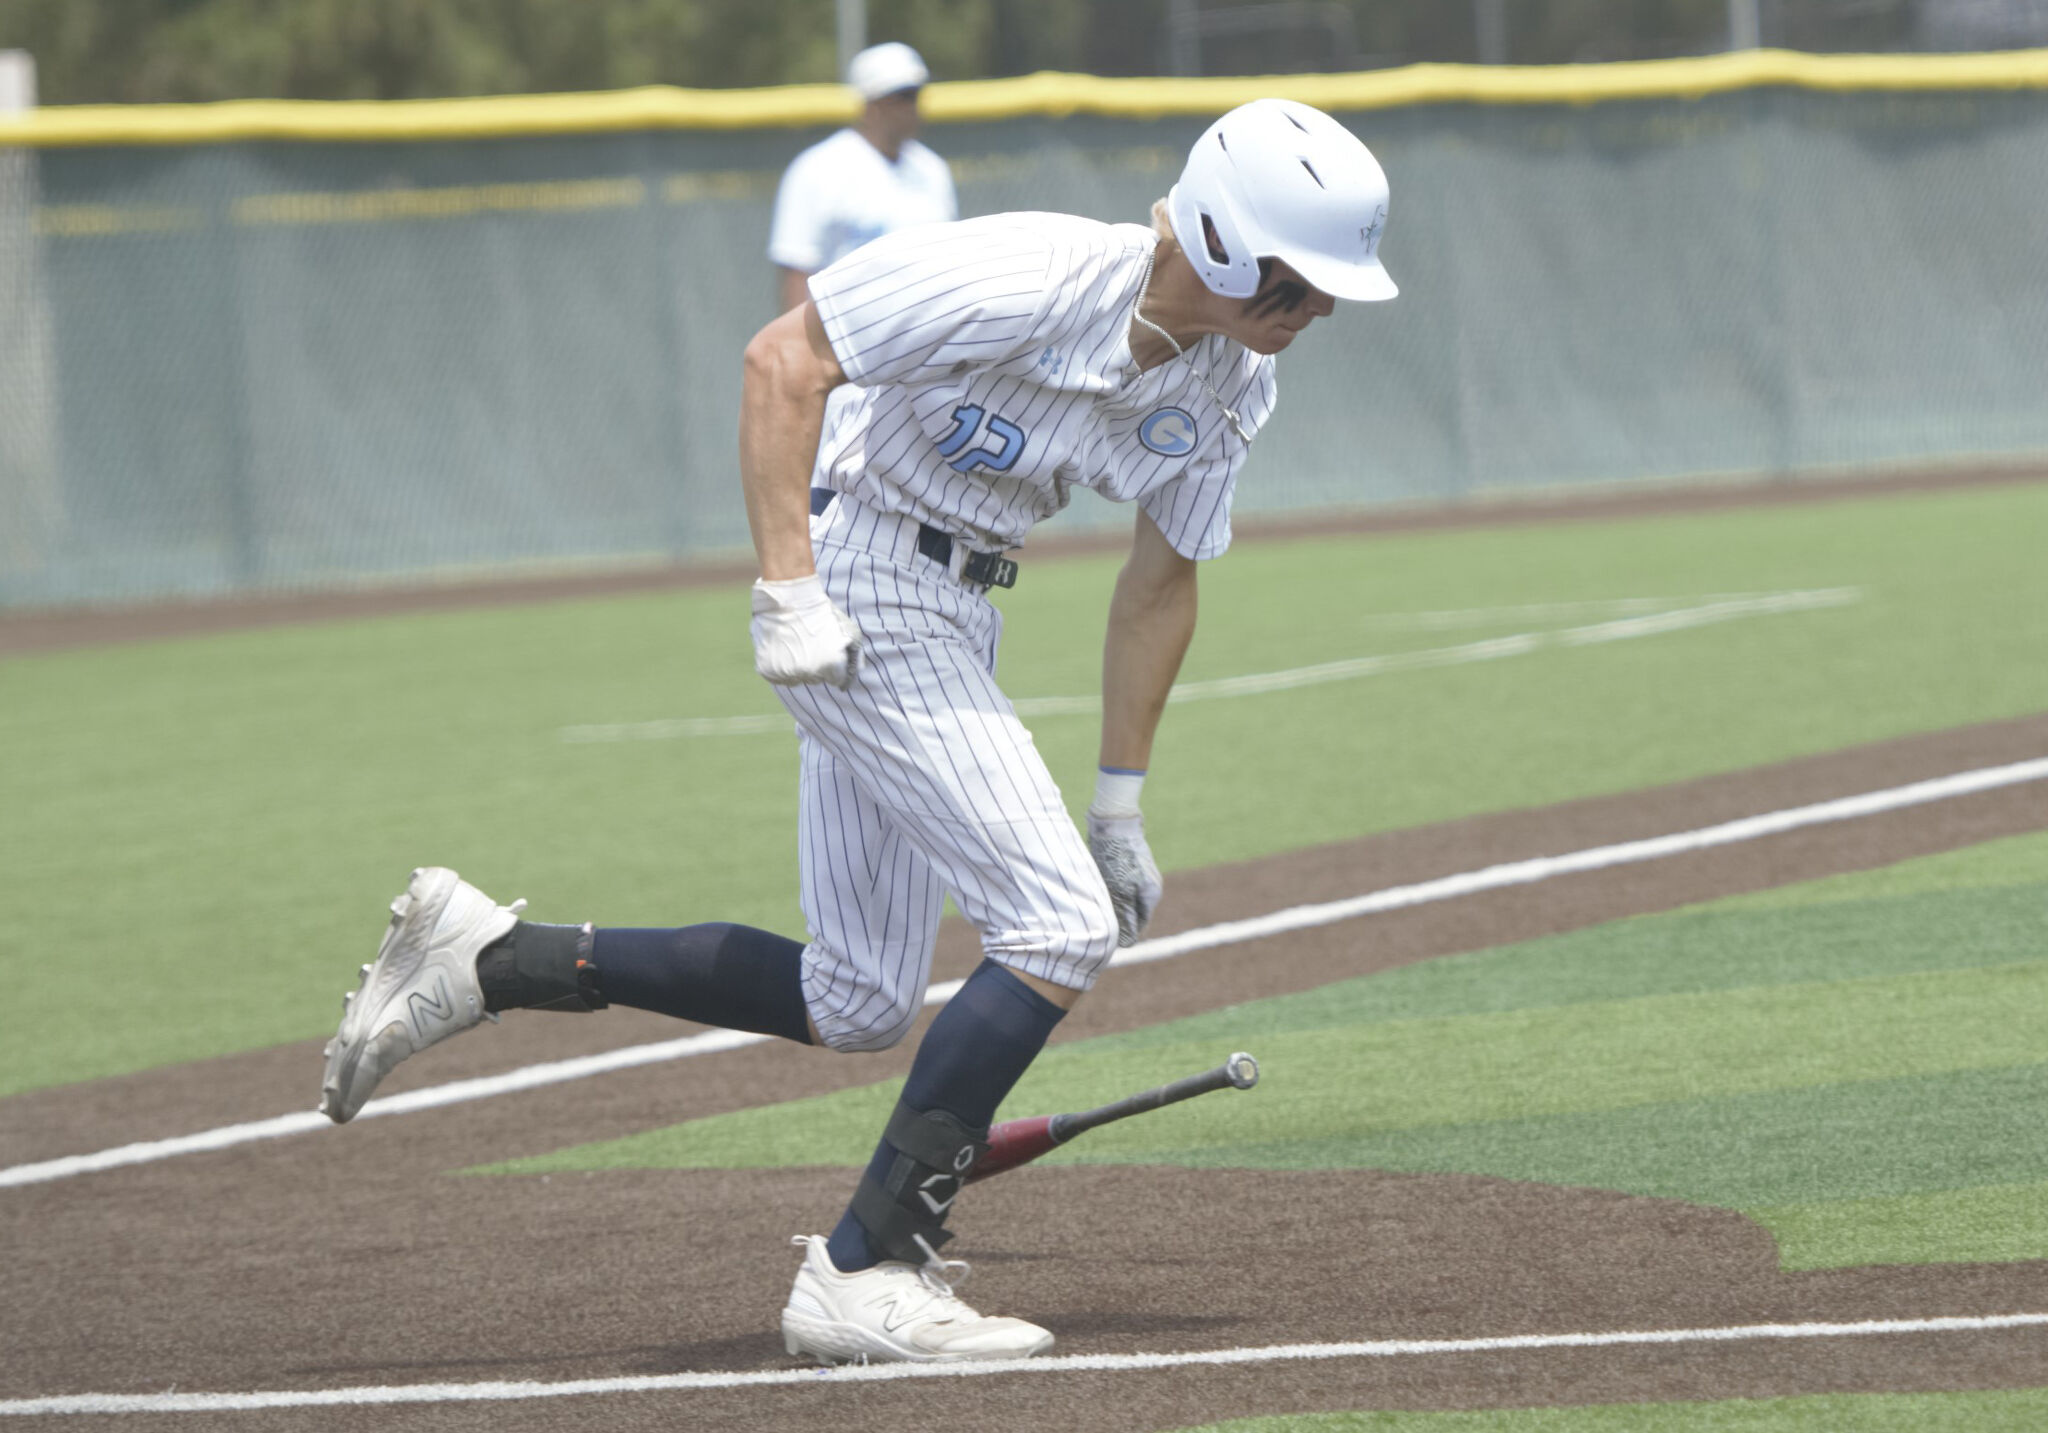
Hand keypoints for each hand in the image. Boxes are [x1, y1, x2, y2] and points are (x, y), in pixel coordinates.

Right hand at [750, 574, 861, 688]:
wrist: (788, 597)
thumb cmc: (820, 612)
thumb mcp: (848, 631)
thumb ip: (855, 657)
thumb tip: (851, 678)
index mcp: (832, 665)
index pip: (835, 679)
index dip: (832, 663)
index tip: (825, 648)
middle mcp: (810, 673)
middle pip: (815, 679)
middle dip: (814, 664)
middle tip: (808, 642)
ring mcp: (787, 673)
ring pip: (794, 680)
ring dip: (795, 668)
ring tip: (794, 644)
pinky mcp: (767, 670)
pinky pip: (776, 677)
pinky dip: (778, 666)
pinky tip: (782, 648)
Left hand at [1087, 810, 1162, 946]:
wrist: (1114, 821)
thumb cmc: (1117, 856)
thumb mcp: (1120, 889)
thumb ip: (1126, 915)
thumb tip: (1128, 942)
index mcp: (1152, 894)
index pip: (1140, 926)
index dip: (1124, 935)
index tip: (1106, 938)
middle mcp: (1150, 887)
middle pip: (1134, 914)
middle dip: (1118, 921)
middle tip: (1098, 925)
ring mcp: (1142, 876)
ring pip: (1127, 901)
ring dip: (1114, 907)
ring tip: (1096, 908)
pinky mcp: (1131, 867)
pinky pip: (1122, 888)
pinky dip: (1111, 893)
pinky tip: (1098, 891)